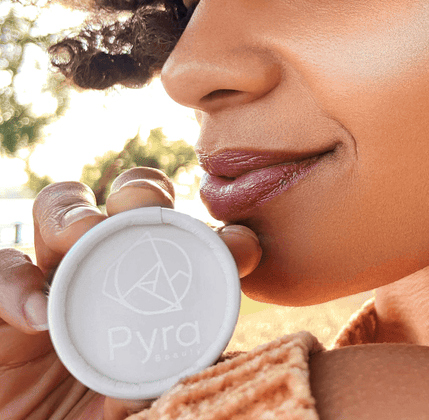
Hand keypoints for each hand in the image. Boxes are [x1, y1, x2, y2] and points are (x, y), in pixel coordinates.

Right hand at [0, 168, 261, 419]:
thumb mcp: (149, 409)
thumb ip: (180, 382)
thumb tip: (220, 366)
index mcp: (158, 290)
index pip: (197, 244)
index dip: (221, 237)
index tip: (240, 250)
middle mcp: (109, 271)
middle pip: (131, 203)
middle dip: (145, 193)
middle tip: (152, 210)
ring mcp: (55, 279)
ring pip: (63, 210)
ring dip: (74, 212)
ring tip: (83, 233)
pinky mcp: (4, 303)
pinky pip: (3, 271)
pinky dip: (16, 285)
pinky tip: (37, 317)